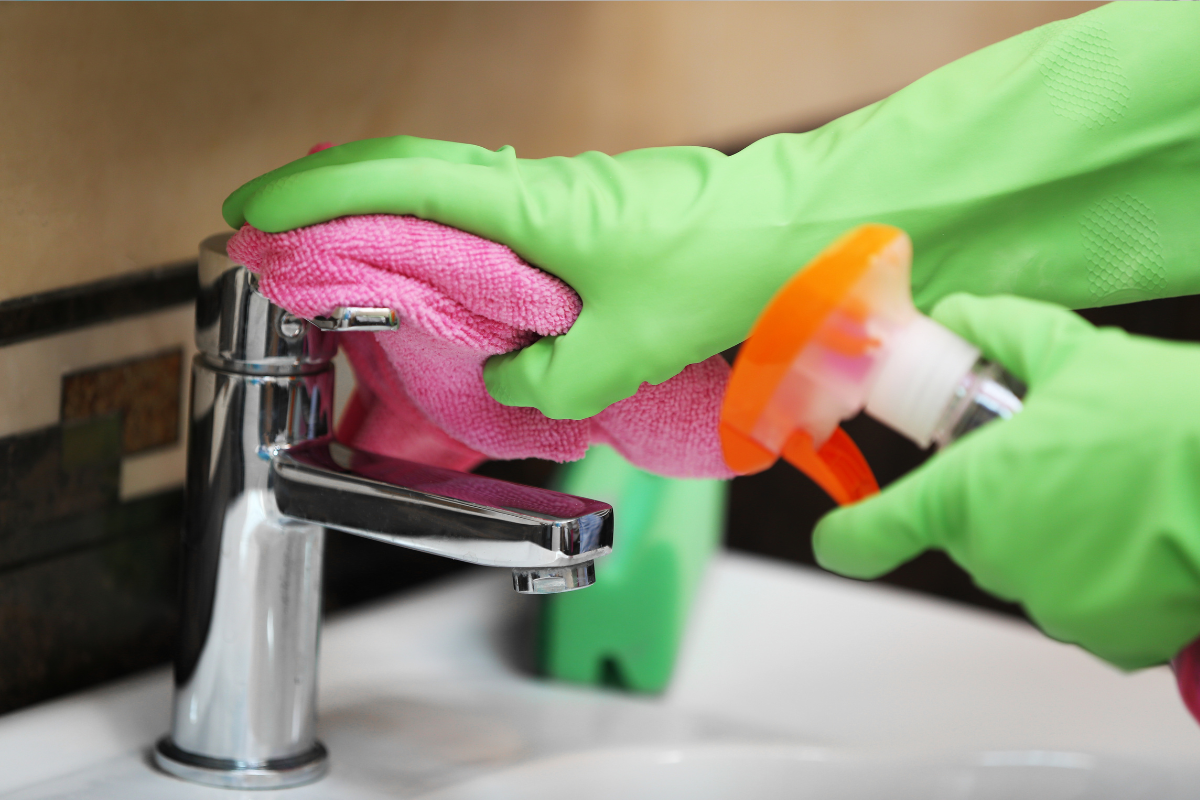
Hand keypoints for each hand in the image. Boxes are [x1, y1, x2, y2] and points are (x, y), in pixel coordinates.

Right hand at [223, 135, 834, 419]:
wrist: (810, 228)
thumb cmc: (731, 264)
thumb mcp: (628, 345)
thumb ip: (553, 378)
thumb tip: (514, 382)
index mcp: (531, 207)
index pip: (396, 183)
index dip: (312, 195)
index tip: (254, 212)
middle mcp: (538, 188)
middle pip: (408, 170)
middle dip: (330, 195)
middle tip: (276, 228)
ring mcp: (565, 196)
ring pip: (452, 190)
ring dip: (389, 215)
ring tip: (344, 256)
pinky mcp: (592, 216)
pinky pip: (498, 217)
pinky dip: (452, 237)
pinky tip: (450, 276)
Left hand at [813, 293, 1199, 669]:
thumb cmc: (1169, 425)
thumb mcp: (1078, 356)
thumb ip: (1004, 334)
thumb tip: (960, 314)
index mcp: (969, 494)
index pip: (871, 534)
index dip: (849, 535)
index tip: (841, 535)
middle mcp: (997, 556)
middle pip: (969, 533)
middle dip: (1001, 501)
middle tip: (1062, 463)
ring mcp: (1050, 602)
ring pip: (1028, 565)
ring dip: (1054, 536)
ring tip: (1115, 494)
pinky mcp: (1105, 638)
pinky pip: (1082, 601)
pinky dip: (1102, 575)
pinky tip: (1141, 536)